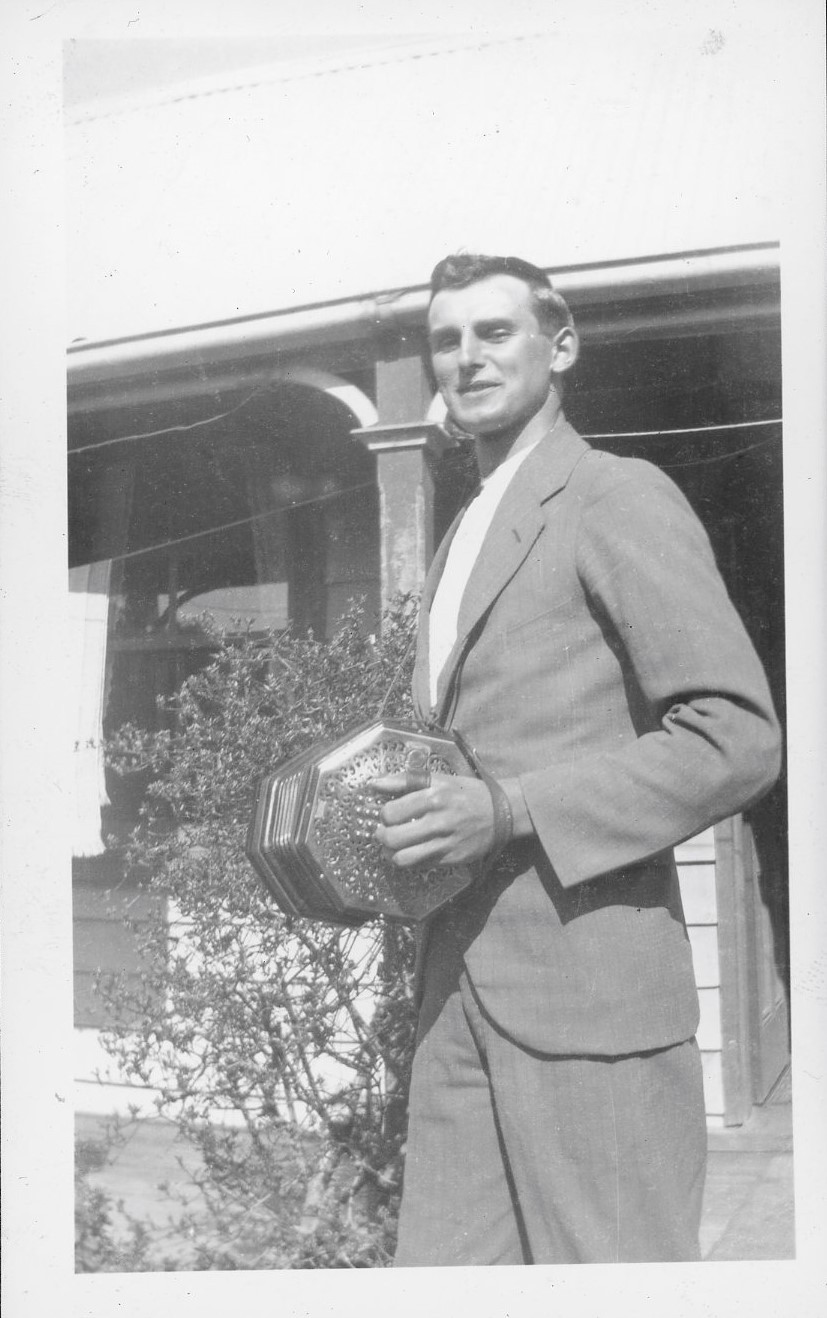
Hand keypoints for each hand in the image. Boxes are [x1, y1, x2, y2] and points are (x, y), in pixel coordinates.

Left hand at [370, 774, 495, 868]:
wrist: (501, 813)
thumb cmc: (466, 793)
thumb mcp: (439, 779)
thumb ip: (404, 780)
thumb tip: (374, 783)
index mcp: (433, 797)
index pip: (391, 813)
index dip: (384, 815)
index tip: (388, 814)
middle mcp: (439, 821)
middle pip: (393, 838)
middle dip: (381, 837)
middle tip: (383, 833)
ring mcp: (446, 843)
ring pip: (403, 858)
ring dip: (391, 854)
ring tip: (392, 847)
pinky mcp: (452, 859)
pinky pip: (420, 866)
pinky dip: (409, 861)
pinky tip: (410, 852)